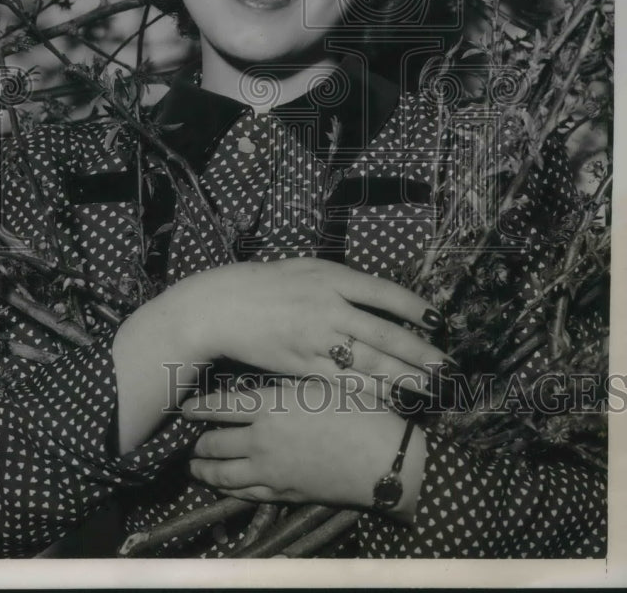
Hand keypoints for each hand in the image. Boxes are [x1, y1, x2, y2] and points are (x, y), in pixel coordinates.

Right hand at [169, 256, 446, 398]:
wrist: (222, 306)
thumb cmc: (265, 284)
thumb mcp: (306, 269)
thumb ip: (341, 283)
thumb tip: (377, 298)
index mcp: (332, 277)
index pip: (384, 293)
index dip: (414, 308)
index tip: (437, 321)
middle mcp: (329, 307)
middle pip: (384, 334)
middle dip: (418, 353)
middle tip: (446, 367)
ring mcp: (316, 339)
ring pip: (369, 363)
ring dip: (401, 377)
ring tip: (428, 389)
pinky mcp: (302, 367)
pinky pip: (343, 383)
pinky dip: (368, 392)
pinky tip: (389, 400)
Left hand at [182, 380, 426, 520]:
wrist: (383, 456)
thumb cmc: (357, 410)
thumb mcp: (319, 384)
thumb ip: (286, 386)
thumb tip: (262, 385)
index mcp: (270, 406)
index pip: (221, 406)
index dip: (199, 408)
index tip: (186, 407)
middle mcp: (261, 439)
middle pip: (216, 442)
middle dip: (199, 441)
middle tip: (191, 438)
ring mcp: (270, 470)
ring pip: (223, 473)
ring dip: (205, 468)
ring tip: (196, 465)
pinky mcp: (283, 493)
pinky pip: (245, 493)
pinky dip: (228, 488)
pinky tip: (225, 485)